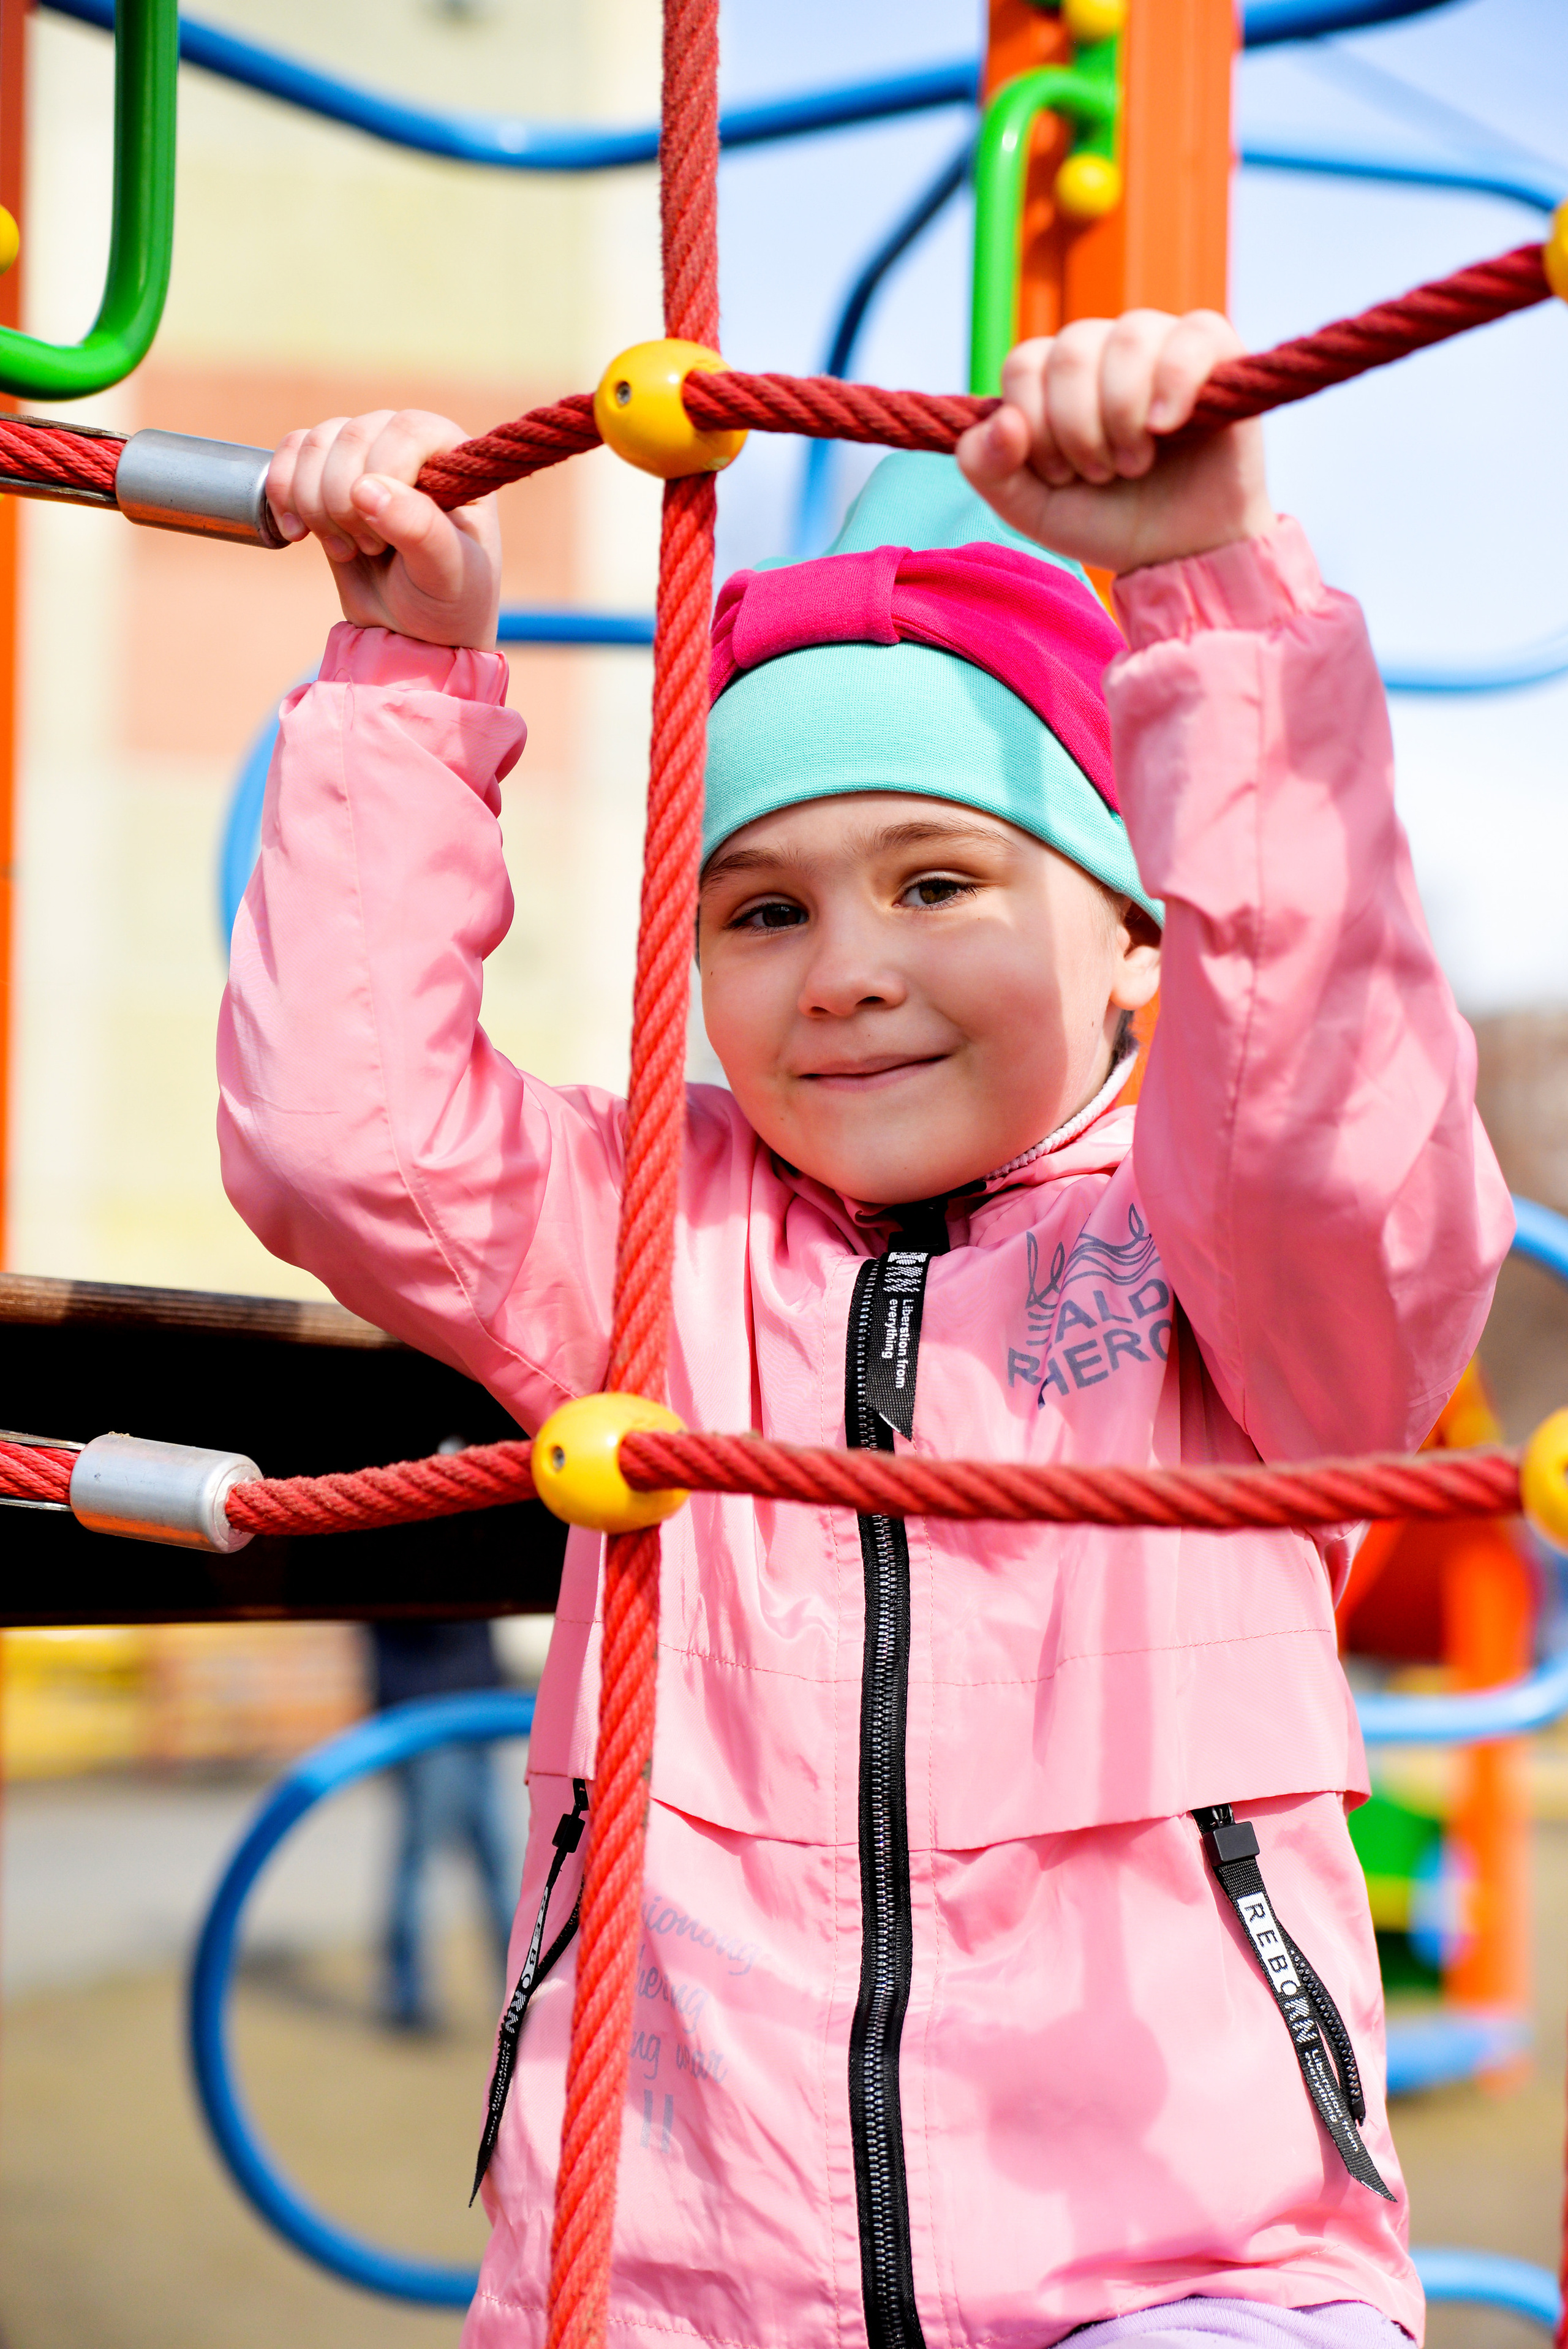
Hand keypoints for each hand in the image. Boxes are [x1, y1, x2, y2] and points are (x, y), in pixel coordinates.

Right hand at [267, 409, 501, 648]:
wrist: (413, 632)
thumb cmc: (447, 601)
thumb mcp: (448, 574)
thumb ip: (420, 530)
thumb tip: (366, 489)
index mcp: (452, 458)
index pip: (407, 429)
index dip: (384, 475)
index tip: (387, 534)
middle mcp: (408, 445)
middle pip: (352, 434)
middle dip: (345, 501)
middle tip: (369, 550)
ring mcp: (364, 458)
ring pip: (314, 443)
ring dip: (314, 504)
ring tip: (344, 550)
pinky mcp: (326, 478)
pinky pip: (289, 454)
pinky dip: (282, 493)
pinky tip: (297, 533)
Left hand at [955, 310, 1275, 575]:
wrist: (1178, 553)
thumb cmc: (1106, 521)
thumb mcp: (1030, 509)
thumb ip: (988, 468)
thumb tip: (1001, 420)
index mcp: (1055, 375)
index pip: (1023, 363)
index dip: (1035, 424)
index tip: (1060, 475)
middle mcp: (1104, 347)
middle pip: (1071, 351)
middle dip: (1077, 428)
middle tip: (1100, 474)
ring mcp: (1160, 342)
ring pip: (1127, 339)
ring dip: (1122, 415)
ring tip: (1135, 464)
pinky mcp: (1214, 351)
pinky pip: (1193, 336)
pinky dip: (1174, 383)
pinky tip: (1166, 425)